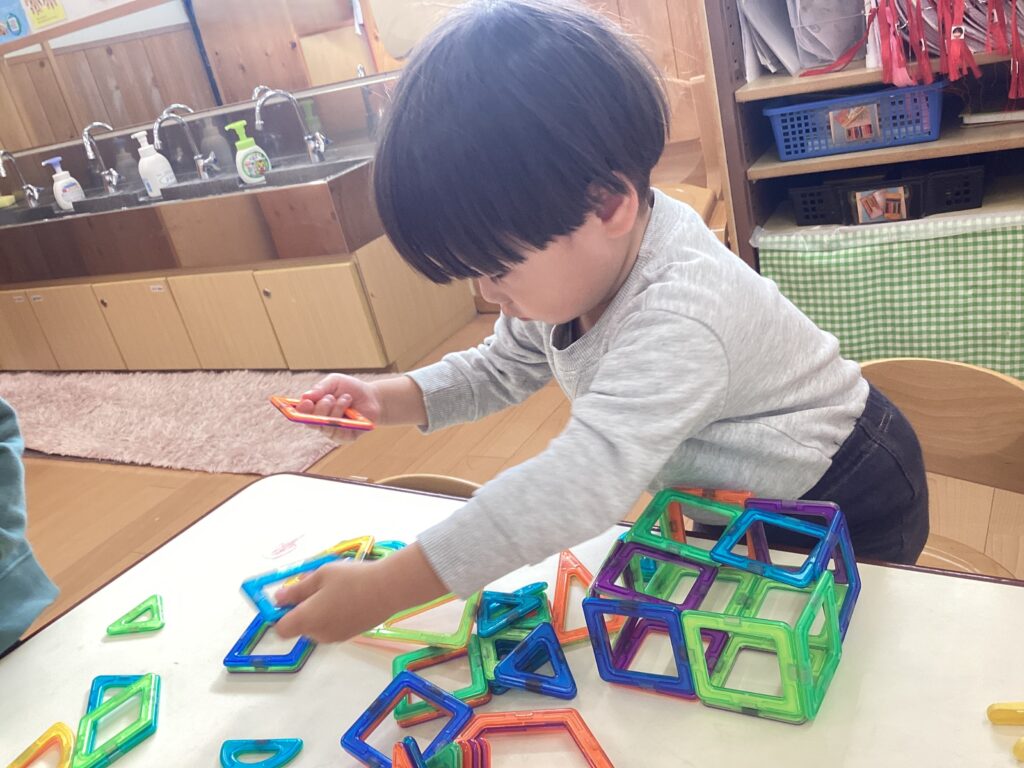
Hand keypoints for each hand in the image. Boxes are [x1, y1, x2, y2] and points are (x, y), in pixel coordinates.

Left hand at [274, 543, 447, 643]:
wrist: (388, 589)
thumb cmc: (351, 578)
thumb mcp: (321, 575)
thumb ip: (297, 589)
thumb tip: (278, 599)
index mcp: (307, 619)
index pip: (281, 629)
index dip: (281, 614)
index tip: (291, 597)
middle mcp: (318, 634)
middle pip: (300, 626)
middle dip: (304, 608)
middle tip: (319, 585)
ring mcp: (335, 637)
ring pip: (317, 626)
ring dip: (320, 611)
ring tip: (337, 589)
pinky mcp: (350, 635)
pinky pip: (332, 626)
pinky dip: (334, 615)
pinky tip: (349, 598)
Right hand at [297, 373, 382, 442]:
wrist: (372, 397)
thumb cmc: (350, 389)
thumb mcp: (335, 382)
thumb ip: (320, 388)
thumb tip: (305, 396)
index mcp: (314, 409)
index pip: (301, 414)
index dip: (301, 411)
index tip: (307, 402)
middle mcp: (320, 422)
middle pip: (311, 422)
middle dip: (321, 407)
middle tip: (330, 397)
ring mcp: (332, 432)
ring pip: (326, 426)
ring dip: (336, 409)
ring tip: (346, 398)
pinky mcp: (345, 438)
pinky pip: (339, 433)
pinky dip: (344, 419)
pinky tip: (351, 411)